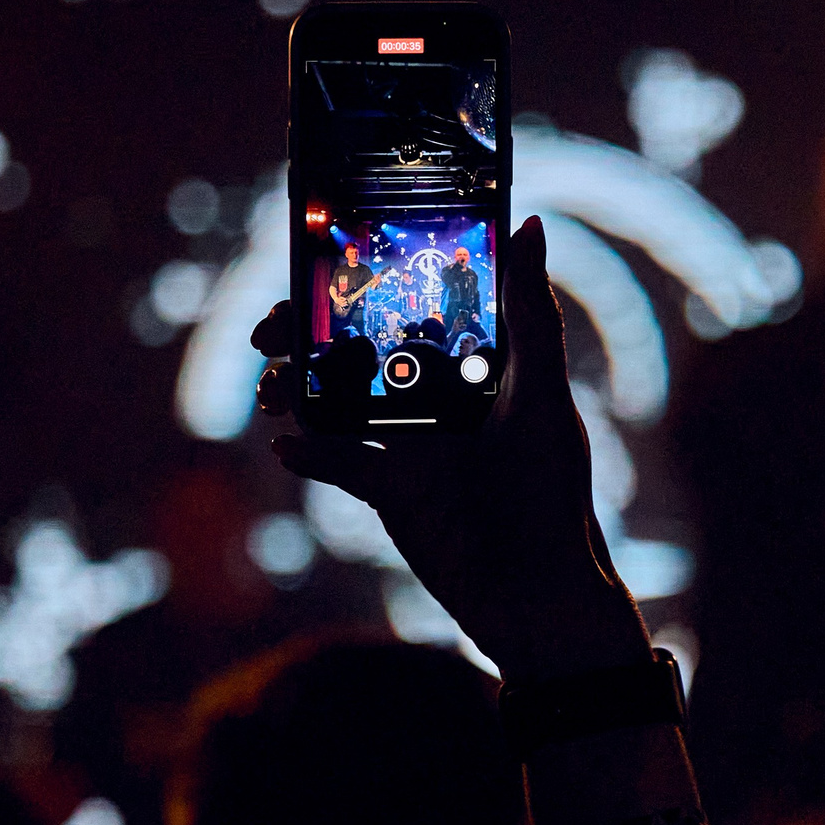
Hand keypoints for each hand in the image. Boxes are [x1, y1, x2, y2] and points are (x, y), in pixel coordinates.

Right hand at [253, 216, 651, 683]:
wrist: (535, 597)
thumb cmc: (551, 495)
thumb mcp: (542, 399)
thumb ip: (531, 318)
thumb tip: (531, 226)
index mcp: (477, 362)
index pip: (415, 302)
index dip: (369, 277)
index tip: (325, 256)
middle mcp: (439, 394)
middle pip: (361, 344)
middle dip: (310, 330)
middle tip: (273, 328)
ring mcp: (409, 440)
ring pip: (337, 394)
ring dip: (297, 384)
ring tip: (274, 390)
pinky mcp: (388, 488)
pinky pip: (333, 459)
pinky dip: (306, 450)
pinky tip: (288, 445)